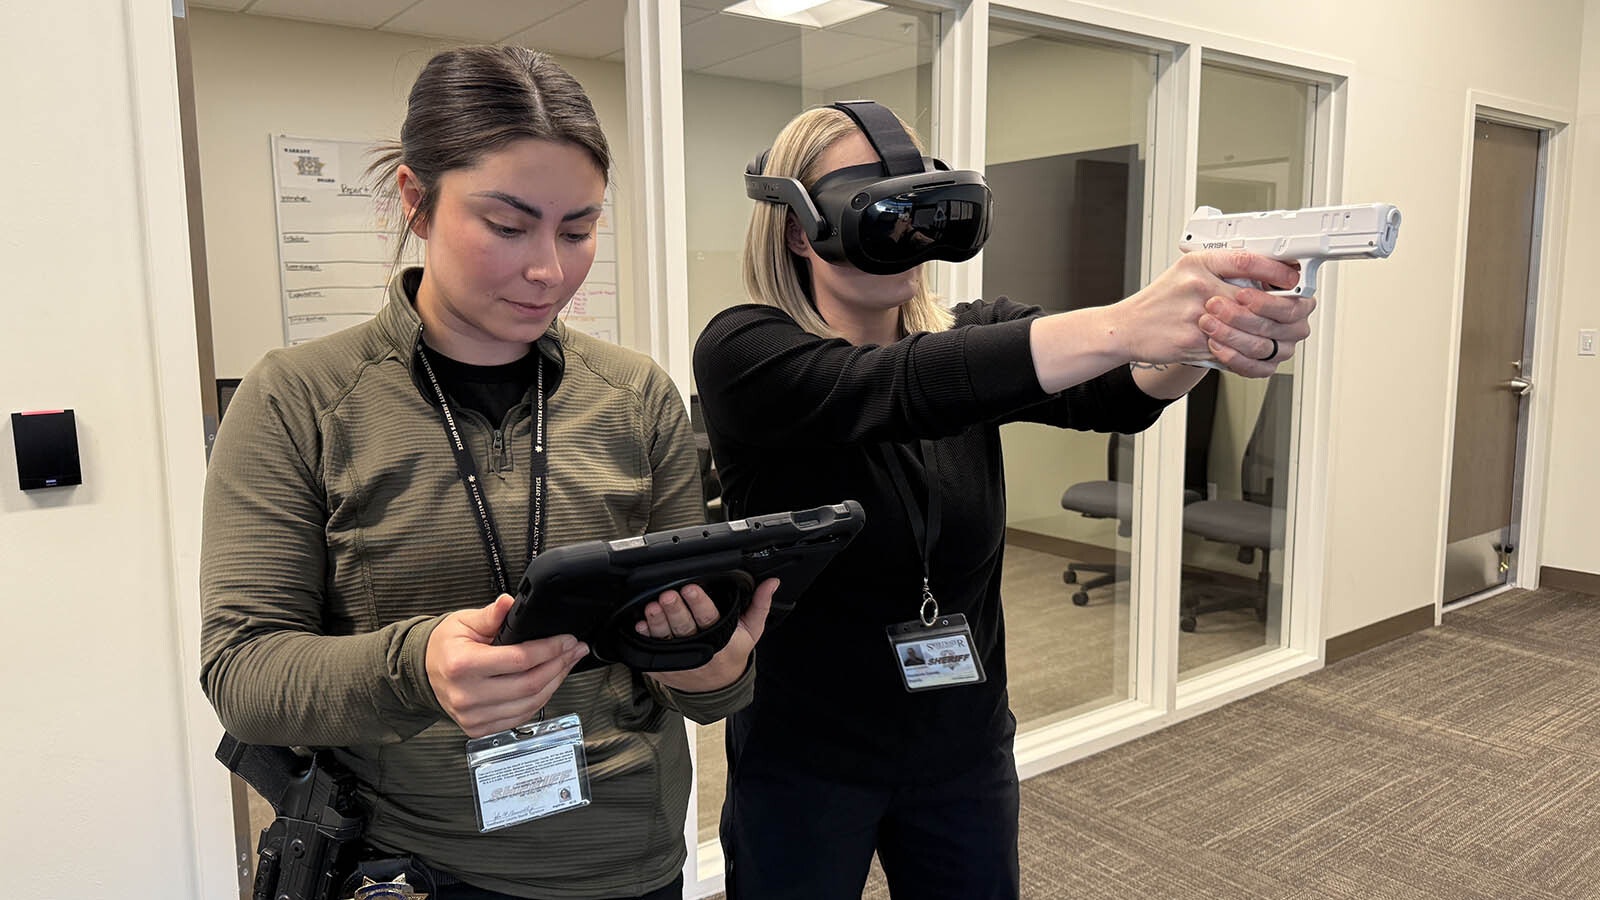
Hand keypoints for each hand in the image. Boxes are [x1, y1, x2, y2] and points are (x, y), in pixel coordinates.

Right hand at [425, 594, 588, 737]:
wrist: (423, 672)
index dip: (550, 649)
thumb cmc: (446, 645)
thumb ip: (491, 615)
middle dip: (560, 664)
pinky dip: (540, 700)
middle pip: (530, 684)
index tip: (567, 639)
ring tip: (567, 664)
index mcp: (463, 665)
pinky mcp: (479, 729)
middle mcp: (467, 695)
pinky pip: (521, 717)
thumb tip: (509, 602)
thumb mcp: (464, 622)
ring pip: (530, 704)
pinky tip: (549, 682)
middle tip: (575, 650)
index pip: (520, 660)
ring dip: (555, 682)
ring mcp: (473, 716)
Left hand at [637, 578, 777, 693]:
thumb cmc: (732, 653)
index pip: (710, 618)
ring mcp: (680, 660)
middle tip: (667, 595)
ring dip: (657, 622)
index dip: (699, 603)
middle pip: (684, 628)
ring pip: (665, 639)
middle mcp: (699, 650)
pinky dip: (645, 638)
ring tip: (652, 607)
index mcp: (721, 639)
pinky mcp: (664, 667)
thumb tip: (771, 582)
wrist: (717, 688)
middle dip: (675, 610)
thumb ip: (760, 605)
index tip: (691, 588)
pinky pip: (651, 651)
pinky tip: (640, 626)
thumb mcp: (751, 632)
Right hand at [1111, 250, 1304, 372]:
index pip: (1248, 260)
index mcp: (1199, 263)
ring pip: (1248, 329)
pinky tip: (1249, 352)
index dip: (1277, 270)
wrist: (1127, 327)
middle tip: (1287, 312)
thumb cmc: (1159, 302)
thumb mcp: (1187, 272)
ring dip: (1263, 336)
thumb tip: (1266, 278)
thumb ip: (1223, 270)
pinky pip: (1232, 351)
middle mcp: (1198, 286)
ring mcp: (1195, 315)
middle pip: (1256, 299)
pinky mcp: (1193, 342)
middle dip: (1278, 310)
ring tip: (1269, 335)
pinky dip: (1244, 356)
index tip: (1291, 277)